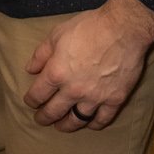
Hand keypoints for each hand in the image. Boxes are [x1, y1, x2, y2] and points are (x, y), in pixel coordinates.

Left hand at [23, 0, 153, 130]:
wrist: (123, 29)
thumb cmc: (88, 27)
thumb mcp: (57, 34)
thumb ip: (41, 54)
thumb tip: (30, 69)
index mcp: (56, 73)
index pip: (38, 94)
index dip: (31, 100)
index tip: (30, 102)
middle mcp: (73, 90)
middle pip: (54, 111)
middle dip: (44, 117)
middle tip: (41, 120)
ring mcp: (95, 97)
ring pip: (77, 120)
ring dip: (66, 125)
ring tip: (61, 126)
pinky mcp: (115, 100)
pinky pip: (102, 119)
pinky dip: (94, 124)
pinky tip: (89, 124)